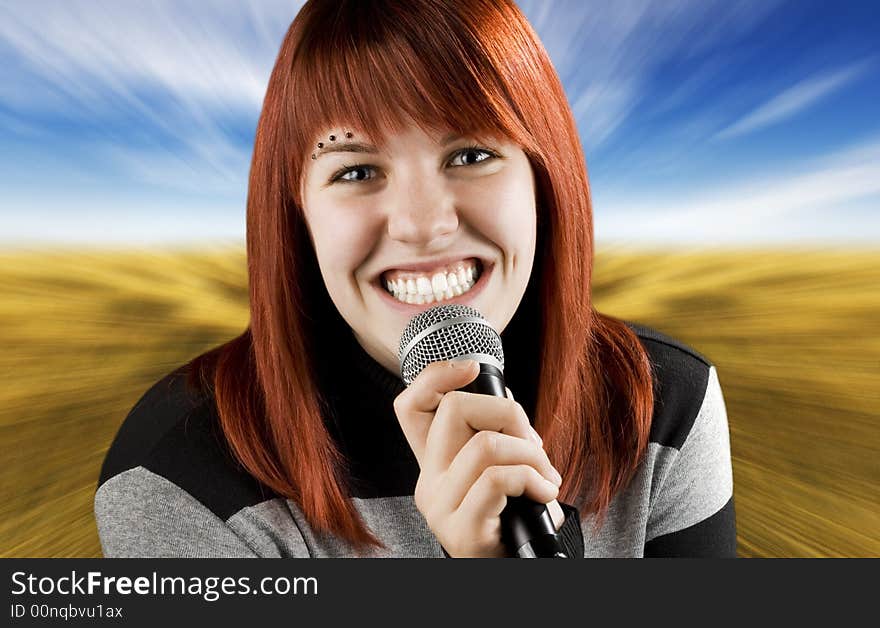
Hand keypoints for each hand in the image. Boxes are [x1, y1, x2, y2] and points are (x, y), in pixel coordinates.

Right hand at [393, 359, 562, 556]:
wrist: (509, 573)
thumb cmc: (511, 525)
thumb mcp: (497, 478)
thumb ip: (493, 441)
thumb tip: (509, 404)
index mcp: (433, 464)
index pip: (410, 408)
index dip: (435, 376)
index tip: (471, 367)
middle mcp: (427, 481)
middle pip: (454, 409)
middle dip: (509, 413)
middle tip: (533, 445)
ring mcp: (440, 506)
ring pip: (485, 443)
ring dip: (531, 454)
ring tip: (546, 477)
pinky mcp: (461, 528)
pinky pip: (499, 478)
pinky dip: (534, 479)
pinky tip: (546, 494)